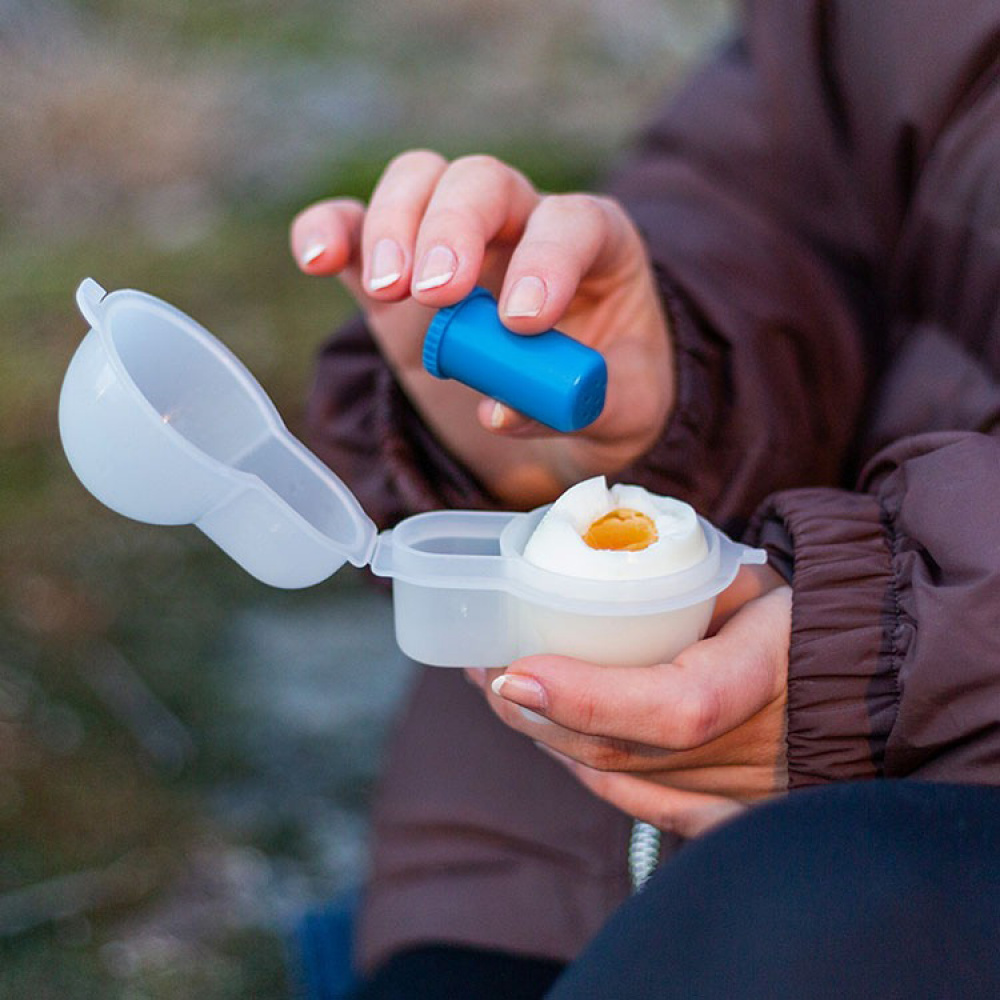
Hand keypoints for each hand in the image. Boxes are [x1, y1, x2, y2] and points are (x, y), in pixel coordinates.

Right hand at [289, 151, 673, 507]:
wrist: (559, 414)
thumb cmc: (601, 400)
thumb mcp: (621, 416)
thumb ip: (576, 407)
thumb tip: (497, 411)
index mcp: (594, 246)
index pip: (572, 223)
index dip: (548, 261)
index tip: (521, 323)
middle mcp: (523, 221)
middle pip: (483, 180)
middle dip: (456, 228)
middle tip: (438, 295)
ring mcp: (455, 236)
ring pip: (419, 180)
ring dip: (394, 226)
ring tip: (387, 292)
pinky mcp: (399, 265)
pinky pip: (354, 222)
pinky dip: (329, 229)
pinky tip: (318, 260)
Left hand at [471, 566, 790, 837]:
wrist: (875, 678)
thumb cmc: (806, 613)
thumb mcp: (754, 578)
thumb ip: (684, 576)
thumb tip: (592, 553)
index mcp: (769, 675)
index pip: (675, 707)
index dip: (587, 696)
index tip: (515, 671)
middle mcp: (758, 752)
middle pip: (622, 752)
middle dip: (532, 712)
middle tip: (484, 666)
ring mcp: (746, 795)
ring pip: (619, 781)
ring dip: (547, 737)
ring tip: (503, 692)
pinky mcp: (736, 815)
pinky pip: (643, 804)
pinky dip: (587, 771)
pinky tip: (551, 737)